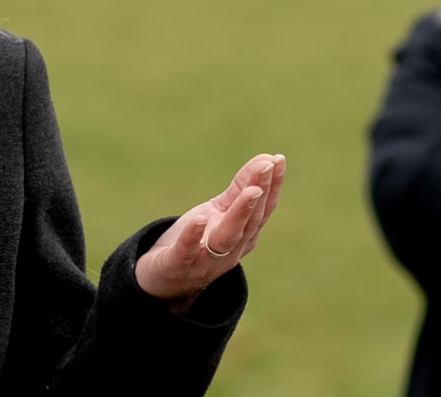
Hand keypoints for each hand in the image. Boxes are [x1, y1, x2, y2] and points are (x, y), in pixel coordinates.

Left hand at [134, 153, 284, 311]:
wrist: (162, 282)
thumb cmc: (195, 242)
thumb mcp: (218, 212)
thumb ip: (240, 189)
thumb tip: (267, 159)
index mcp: (242, 237)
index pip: (262, 210)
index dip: (272, 185)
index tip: (278, 159)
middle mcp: (230, 251)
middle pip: (249, 221)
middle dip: (260, 193)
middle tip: (267, 166)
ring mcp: (205, 261)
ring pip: (226, 238)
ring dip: (240, 214)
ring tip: (251, 191)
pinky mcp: (178, 266)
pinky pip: (186, 252)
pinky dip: (193, 237)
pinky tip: (199, 218)